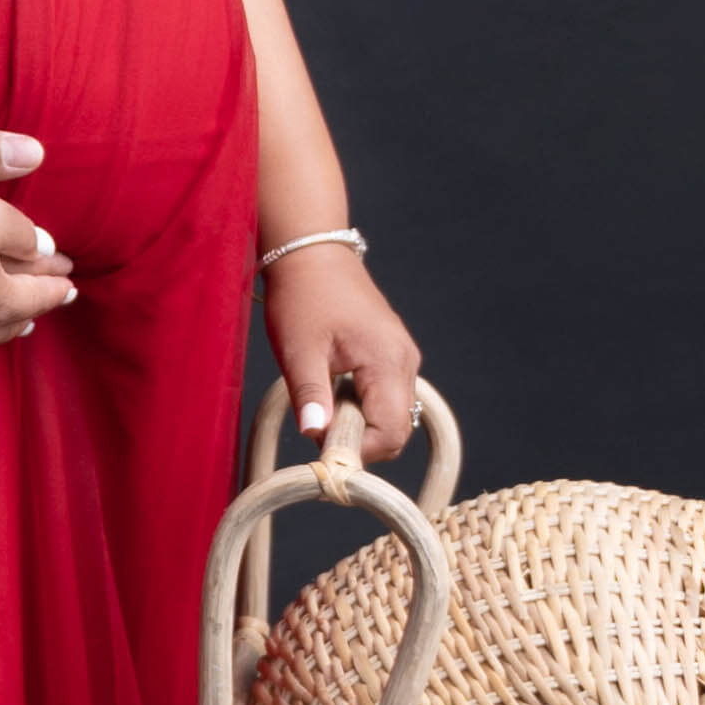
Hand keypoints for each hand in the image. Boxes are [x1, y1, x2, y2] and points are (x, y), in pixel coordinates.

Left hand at [266, 248, 420, 456]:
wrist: (312, 254)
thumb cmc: (304, 296)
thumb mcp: (299, 350)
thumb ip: (310, 396)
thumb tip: (315, 437)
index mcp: (387, 360)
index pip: (389, 432)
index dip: (357, 451)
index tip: (320, 451)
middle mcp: (405, 361)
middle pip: (396, 429)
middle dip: (360, 442)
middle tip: (318, 430)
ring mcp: (402, 358)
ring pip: (392, 415)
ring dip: (360, 425)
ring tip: (322, 408)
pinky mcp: (392, 355)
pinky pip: (386, 397)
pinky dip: (362, 408)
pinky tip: (333, 394)